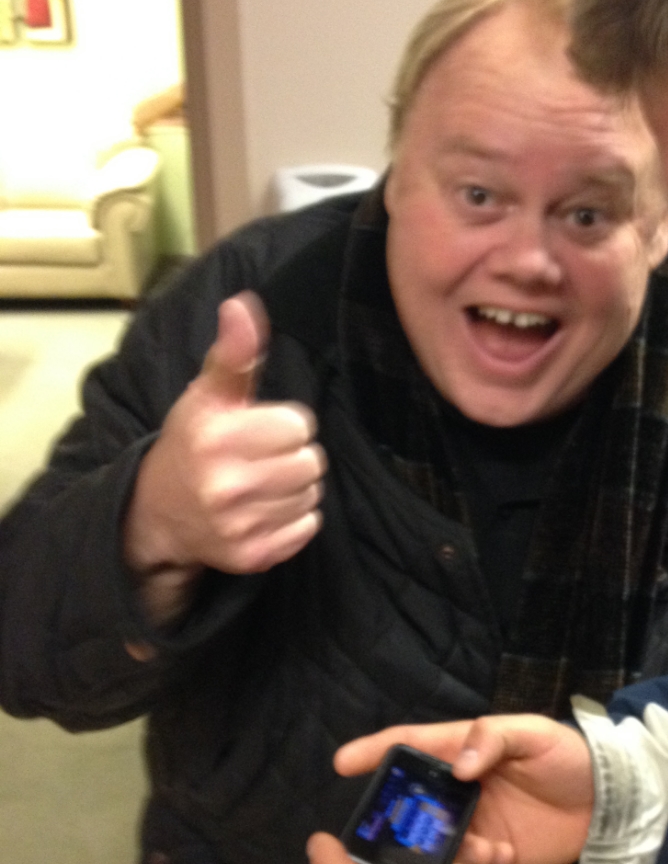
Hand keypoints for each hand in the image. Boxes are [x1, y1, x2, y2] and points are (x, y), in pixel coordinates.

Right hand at [124, 292, 326, 616]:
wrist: (158, 514)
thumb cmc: (194, 443)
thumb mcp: (208, 395)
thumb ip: (234, 354)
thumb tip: (243, 305)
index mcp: (215, 439)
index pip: (300, 425)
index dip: (285, 424)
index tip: (258, 429)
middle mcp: (224, 485)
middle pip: (312, 462)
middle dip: (293, 455)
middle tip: (262, 458)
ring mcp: (237, 526)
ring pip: (312, 496)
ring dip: (295, 488)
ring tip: (261, 483)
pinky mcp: (251, 557)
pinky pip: (308, 528)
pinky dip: (295, 519)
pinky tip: (264, 510)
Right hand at [335, 715, 594, 863]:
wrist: (610, 805)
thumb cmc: (570, 758)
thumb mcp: (535, 735)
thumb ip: (494, 739)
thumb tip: (457, 764)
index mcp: (466, 748)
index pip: (413, 745)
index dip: (376, 750)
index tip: (341, 763)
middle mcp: (462, 786)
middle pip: (415, 801)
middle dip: (402, 818)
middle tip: (396, 836)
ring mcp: (476, 822)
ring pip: (436, 840)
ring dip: (445, 848)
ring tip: (478, 845)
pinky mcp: (493, 854)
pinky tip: (500, 854)